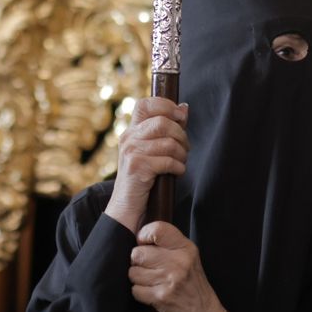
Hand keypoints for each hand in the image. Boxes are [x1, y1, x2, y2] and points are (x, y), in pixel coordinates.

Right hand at [104, 98, 188, 232]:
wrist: (126, 207)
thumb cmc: (143, 179)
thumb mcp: (151, 151)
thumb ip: (165, 130)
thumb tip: (183, 108)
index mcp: (131, 131)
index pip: (145, 104)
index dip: (165, 105)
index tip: (180, 116)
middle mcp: (128, 138)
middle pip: (162, 122)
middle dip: (181, 135)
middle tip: (185, 148)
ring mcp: (131, 152)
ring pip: (168, 142)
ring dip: (182, 154)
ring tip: (180, 162)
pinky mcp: (137, 167)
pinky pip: (168, 161)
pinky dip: (178, 167)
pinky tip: (176, 172)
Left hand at [128, 221, 226, 311]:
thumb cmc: (193, 286)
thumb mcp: (189, 259)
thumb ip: (169, 246)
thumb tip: (139, 237)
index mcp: (186, 248)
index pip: (157, 229)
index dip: (143, 235)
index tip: (144, 244)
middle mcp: (179, 261)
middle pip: (138, 253)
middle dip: (138, 263)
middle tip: (150, 270)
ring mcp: (170, 279)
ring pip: (133, 272)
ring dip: (138, 280)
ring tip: (153, 283)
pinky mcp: (161, 297)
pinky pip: (135, 290)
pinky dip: (141, 294)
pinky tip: (153, 294)